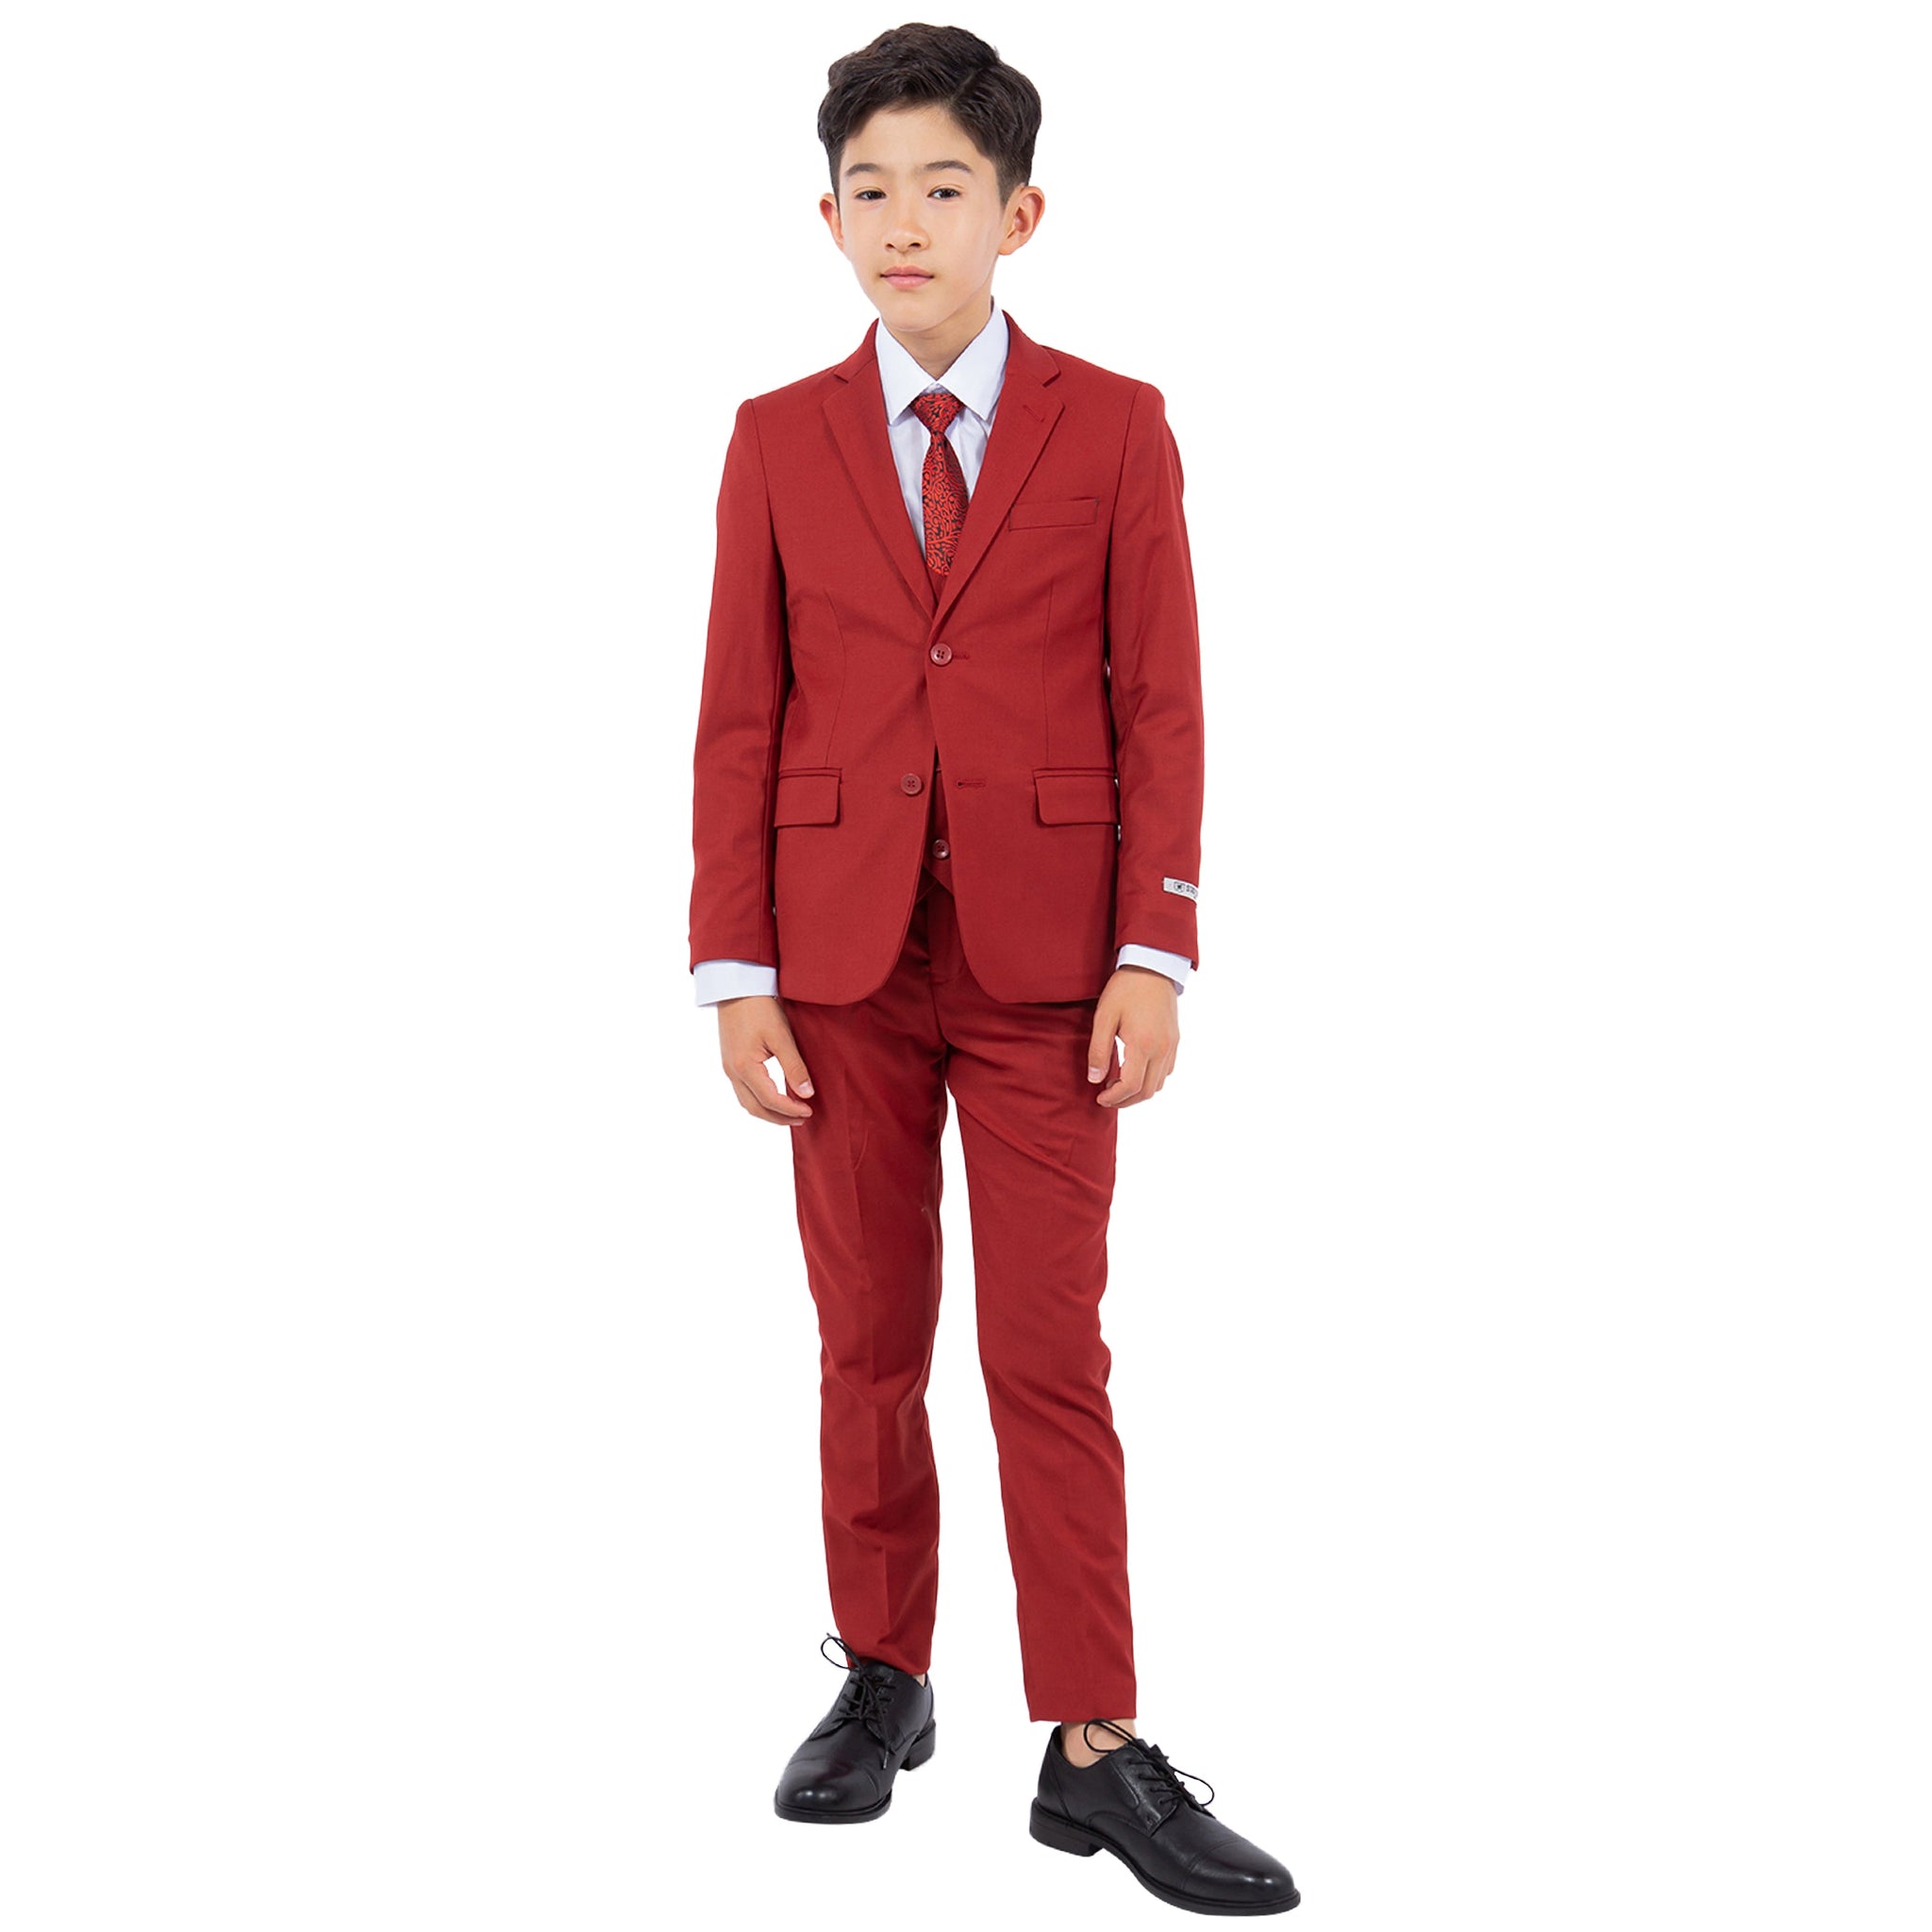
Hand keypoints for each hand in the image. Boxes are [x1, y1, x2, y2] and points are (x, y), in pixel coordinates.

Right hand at [716, 994, 814, 1125]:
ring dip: (768, 1111)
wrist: (737, 987)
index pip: (770, 1100)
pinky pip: (743, 1091)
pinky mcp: (730, 1061)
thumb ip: (794, 1067)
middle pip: (755, 1108)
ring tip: (790, 1112)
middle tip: (802, 1118)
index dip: (790, 1110)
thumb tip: (806, 1093)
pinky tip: (774, 1096)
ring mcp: (729, 1067)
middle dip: (779, 1118)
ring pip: (747, 1102)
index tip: (810, 1111)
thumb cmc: (759, 1007)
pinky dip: (759, 1100)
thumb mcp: (782, 1036)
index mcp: (744, 1067)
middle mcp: (733, 1071)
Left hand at [1087, 965, 1179, 1107]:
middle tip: (1106, 1097)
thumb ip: (1099, 1050)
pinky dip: (1151, 1080)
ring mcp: (1171, 1046)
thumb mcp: (1104, 1017)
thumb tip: (1095, 1079)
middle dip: (1125, 1101)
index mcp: (1143, 1044)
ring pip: (1159, 1084)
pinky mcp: (1175, 1041)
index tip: (1099, 1098)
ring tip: (1118, 1085)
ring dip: (1139, 1092)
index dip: (1114, 1098)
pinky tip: (1135, 1071)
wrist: (1152, 967)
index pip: (1131, 1086)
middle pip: (1147, 1091)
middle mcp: (1162, 1049)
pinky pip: (1166, 1071)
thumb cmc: (1125, 989)